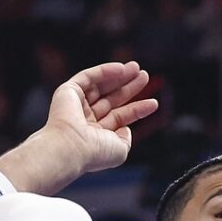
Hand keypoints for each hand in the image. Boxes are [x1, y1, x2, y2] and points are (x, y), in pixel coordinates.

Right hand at [8, 61, 158, 187]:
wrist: (71, 147)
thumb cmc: (93, 153)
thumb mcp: (120, 150)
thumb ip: (126, 139)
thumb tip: (126, 128)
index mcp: (95, 134)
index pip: (120, 117)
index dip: (137, 109)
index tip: (154, 103)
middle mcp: (85, 119)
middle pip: (112, 98)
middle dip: (129, 87)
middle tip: (144, 76)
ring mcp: (76, 105)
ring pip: (100, 85)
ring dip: (119, 76)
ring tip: (136, 68)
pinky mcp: (67, 92)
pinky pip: (88, 77)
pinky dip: (104, 71)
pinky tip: (121, 69)